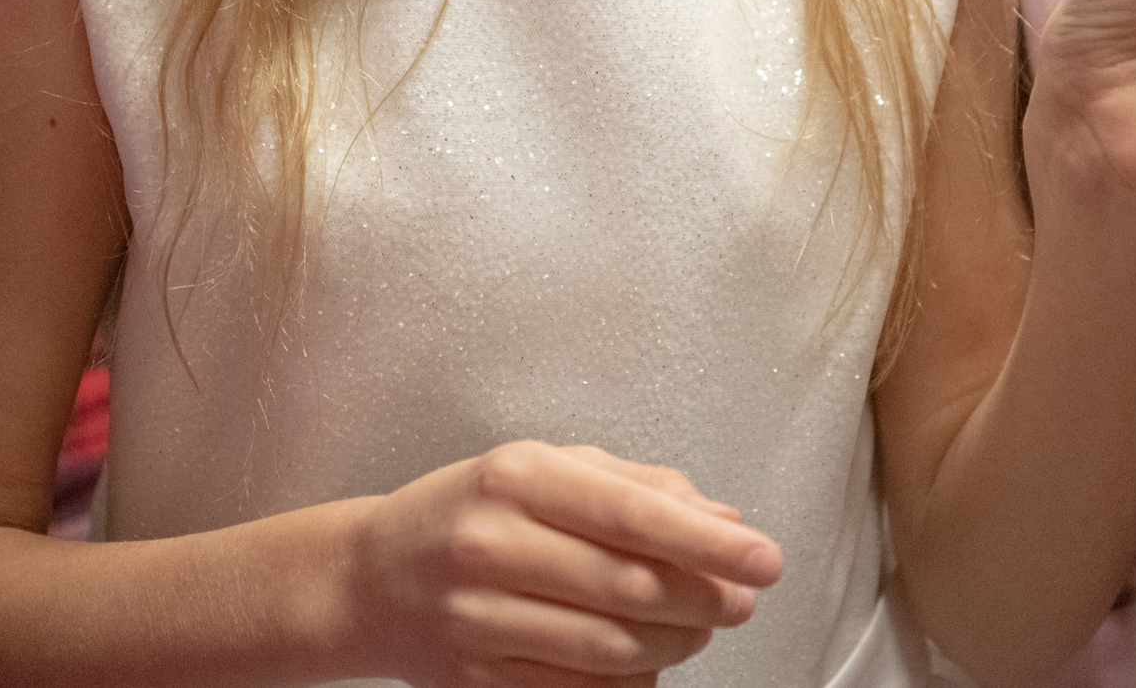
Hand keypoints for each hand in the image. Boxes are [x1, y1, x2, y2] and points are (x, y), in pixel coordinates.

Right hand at [347, 440, 782, 686]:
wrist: (372, 579)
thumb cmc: (470, 511)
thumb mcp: (544, 468)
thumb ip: (635, 486)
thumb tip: (723, 517)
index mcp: (515, 477)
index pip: (632, 515)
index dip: (708, 543)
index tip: (764, 558)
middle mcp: (491, 545)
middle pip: (629, 588)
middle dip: (704, 599)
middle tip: (740, 599)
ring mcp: (478, 618)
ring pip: (611, 648)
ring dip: (674, 643)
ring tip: (696, 626)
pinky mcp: (477, 678)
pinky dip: (629, 677)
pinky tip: (642, 655)